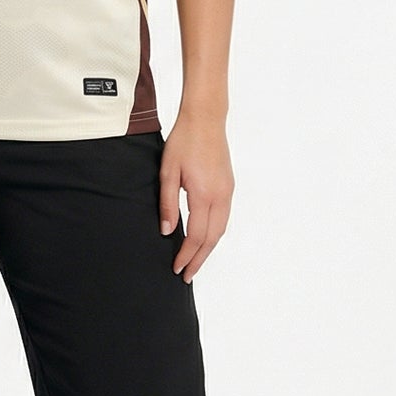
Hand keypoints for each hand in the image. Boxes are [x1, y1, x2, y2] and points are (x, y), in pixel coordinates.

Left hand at [159, 110, 232, 281]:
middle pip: (212, 239)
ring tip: (195, 261)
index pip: (196, 236)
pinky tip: (204, 239)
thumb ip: (167, 204)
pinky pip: (224, 218)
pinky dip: (214, 234)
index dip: (186, 255)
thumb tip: (166, 231)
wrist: (205, 120)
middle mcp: (220, 196)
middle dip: (199, 259)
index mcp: (204, 194)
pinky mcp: (228, 187)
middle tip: (186, 275)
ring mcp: (227, 191)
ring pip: (221, 230)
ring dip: (208, 249)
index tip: (177, 268)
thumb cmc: (183, 142)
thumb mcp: (167, 173)